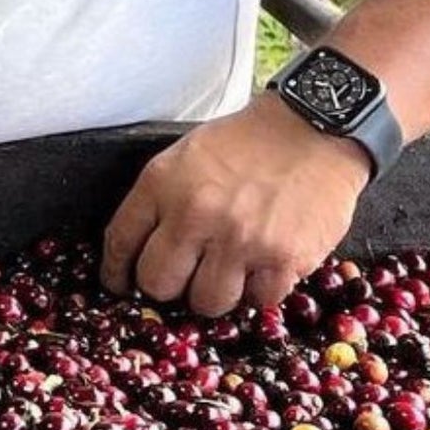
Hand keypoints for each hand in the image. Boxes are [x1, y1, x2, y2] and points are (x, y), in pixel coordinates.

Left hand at [99, 92, 370, 315]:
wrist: (313, 126)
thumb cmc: (248, 141)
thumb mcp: (187, 154)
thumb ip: (162, 199)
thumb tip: (142, 252)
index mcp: (164, 182)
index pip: (121, 241)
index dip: (117, 272)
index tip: (121, 284)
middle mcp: (196, 213)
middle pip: (158, 284)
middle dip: (168, 286)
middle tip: (186, 276)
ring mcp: (239, 240)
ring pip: (206, 302)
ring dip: (216, 291)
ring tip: (230, 270)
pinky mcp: (282, 259)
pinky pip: (256, 302)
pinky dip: (259, 290)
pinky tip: (264, 265)